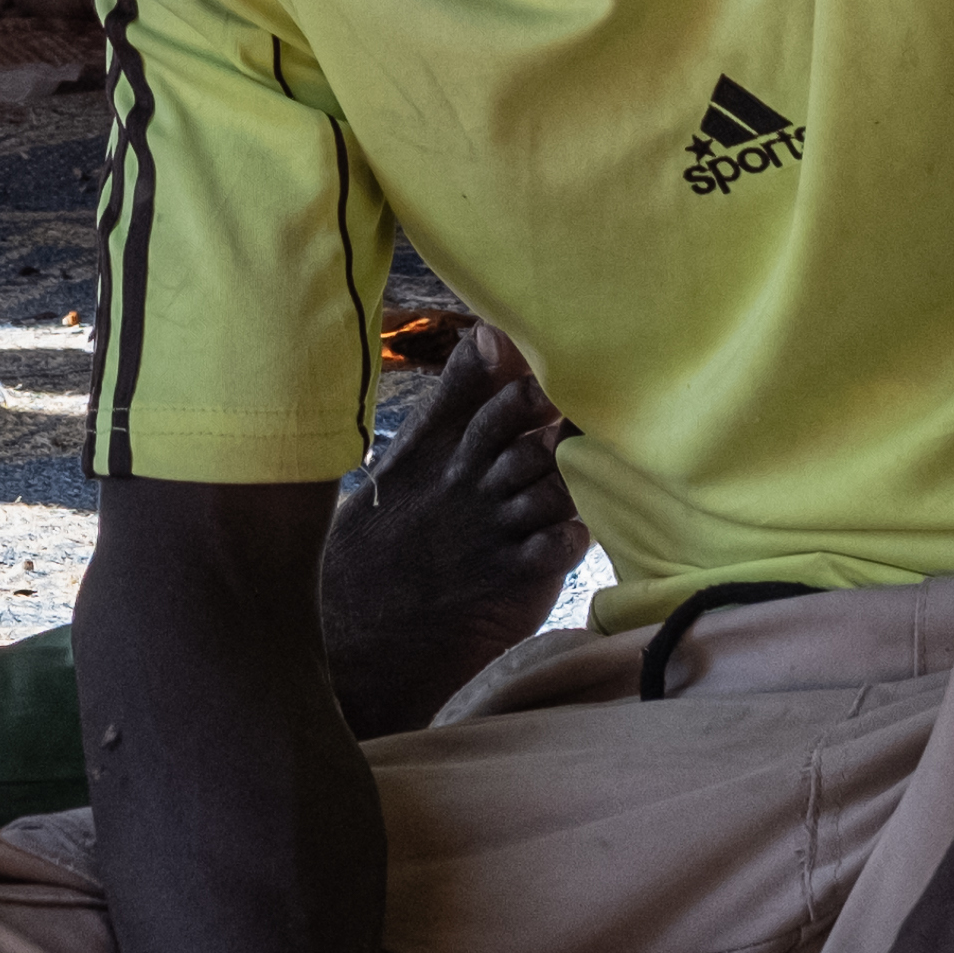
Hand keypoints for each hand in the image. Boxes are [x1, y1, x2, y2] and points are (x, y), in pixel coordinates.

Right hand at [321, 323, 588, 734]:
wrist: (369, 622)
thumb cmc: (397, 527)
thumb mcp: (412, 454)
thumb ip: (457, 393)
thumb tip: (490, 330)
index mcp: (442, 453)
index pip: (487, 407)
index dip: (522, 391)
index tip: (544, 378)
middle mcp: (469, 486)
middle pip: (524, 444)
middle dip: (554, 431)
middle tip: (575, 421)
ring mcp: (491, 531)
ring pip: (550, 491)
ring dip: (571, 481)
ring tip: (584, 472)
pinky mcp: (512, 575)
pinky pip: (557, 546)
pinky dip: (573, 534)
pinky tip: (575, 528)